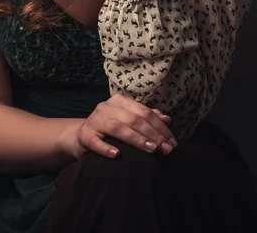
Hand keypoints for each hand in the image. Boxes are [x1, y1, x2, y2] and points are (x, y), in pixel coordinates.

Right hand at [61, 94, 177, 160]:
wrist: (83, 135)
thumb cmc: (111, 128)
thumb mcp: (128, 120)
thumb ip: (147, 118)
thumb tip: (167, 119)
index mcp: (119, 101)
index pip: (144, 112)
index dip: (160, 127)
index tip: (172, 143)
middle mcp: (106, 107)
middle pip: (133, 119)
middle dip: (153, 135)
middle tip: (166, 150)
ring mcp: (94, 120)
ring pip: (118, 128)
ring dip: (136, 139)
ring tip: (151, 150)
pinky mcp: (85, 135)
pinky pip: (96, 141)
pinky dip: (106, 148)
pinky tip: (117, 155)